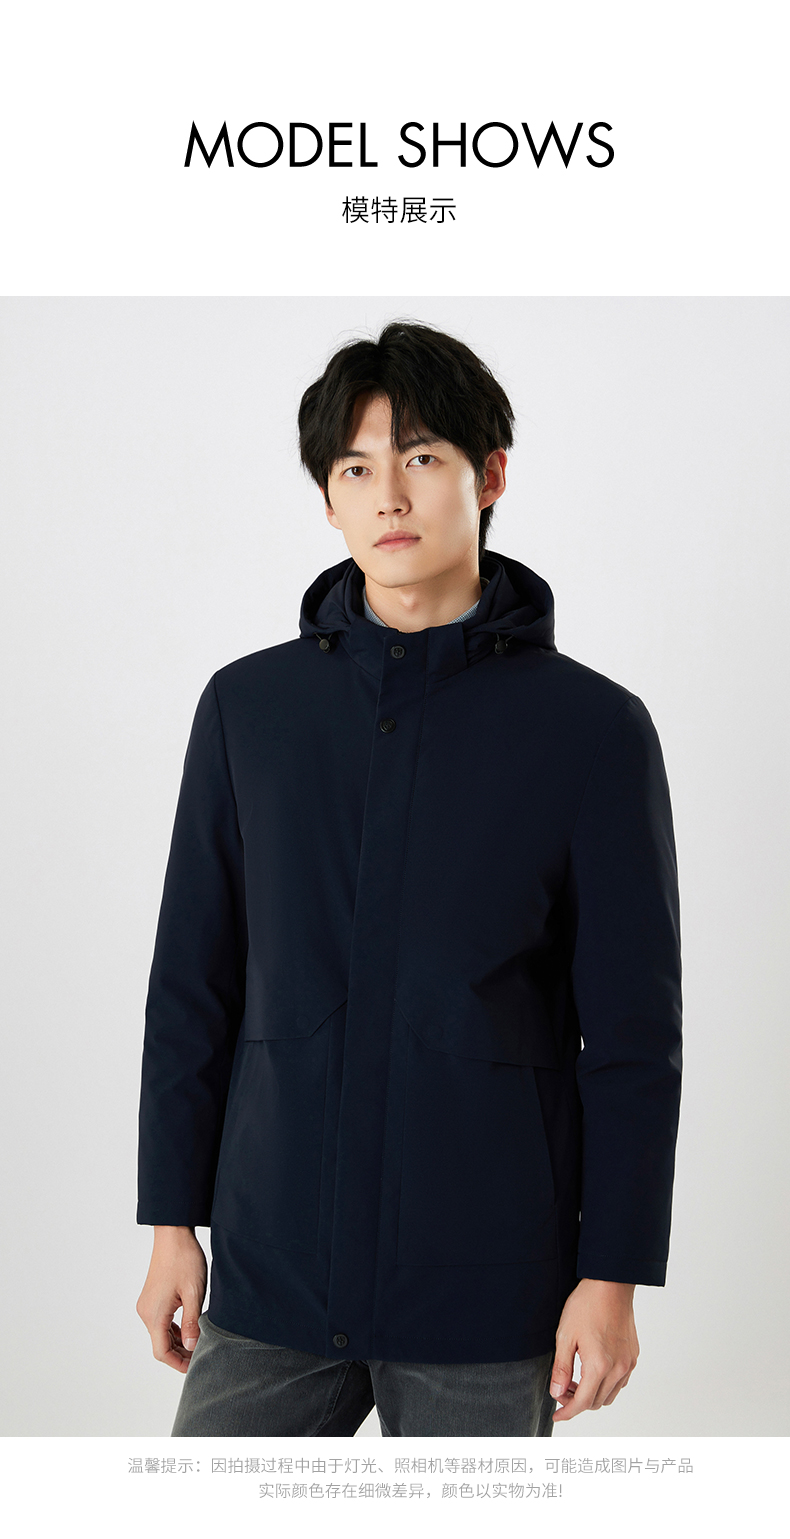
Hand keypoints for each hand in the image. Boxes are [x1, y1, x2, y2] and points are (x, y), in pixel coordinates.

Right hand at [136, 1226, 207, 1373]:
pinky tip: (189, 1328)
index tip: (195, 1367)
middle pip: (160, 1345)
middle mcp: (146, 1312)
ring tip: (198, 1344)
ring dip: (177, 1342)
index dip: (178, 1364)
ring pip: (160, 1334)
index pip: (161, 1352)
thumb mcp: (194, 1292)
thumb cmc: (184, 1259)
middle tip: (201, 1357)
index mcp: (154, 1314)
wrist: (173, 1233)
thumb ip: (192, 1322)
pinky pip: (161, 1322)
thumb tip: (192, 1347)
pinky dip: (174, 1330)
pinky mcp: (151, 1298)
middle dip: (180, 1354)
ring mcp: (147, 1305)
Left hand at [549, 1278, 638, 1421]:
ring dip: (592, 1394)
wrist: (610, 1284)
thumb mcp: (565, 1336)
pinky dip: (606, 1385)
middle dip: (577, 1402)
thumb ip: (561, 1369)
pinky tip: (592, 1371)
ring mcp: (628, 1363)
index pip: (583, 1403)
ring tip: (575, 1380)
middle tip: (561, 1389)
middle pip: (596, 1402)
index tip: (557, 1415)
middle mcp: (618, 1369)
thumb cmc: (586, 1305)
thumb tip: (557, 1393)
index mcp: (600, 1366)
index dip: (567, 1412)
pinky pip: (620, 1382)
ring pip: (610, 1395)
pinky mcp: (633, 1356)